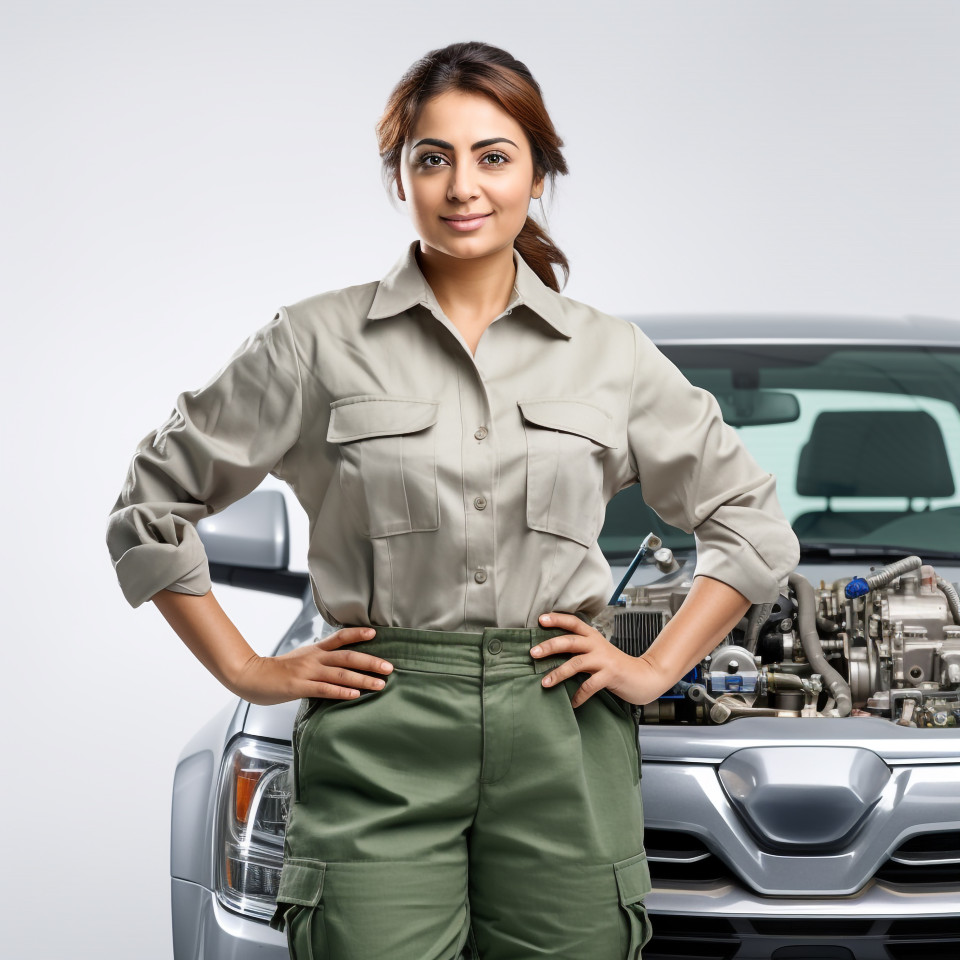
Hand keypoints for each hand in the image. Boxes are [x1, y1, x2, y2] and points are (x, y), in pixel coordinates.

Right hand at [232, 626, 393, 705]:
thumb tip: (341, 659)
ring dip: (362, 679)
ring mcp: (307, 672)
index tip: (376, 632)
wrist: (251, 676)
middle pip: (347, 656)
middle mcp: (314, 658)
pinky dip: (341, 692)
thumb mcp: (302, 658)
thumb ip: (321, 658)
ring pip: (340, 674)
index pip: (340, 637)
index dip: (358, 633)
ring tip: (379, 684)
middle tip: (389, 667)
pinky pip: (324, 689)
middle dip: (370, 662)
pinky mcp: (299, 687)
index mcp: (315, 649)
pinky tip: (354, 695)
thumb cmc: (279, 670)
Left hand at [532, 612, 663, 707]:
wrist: (642, 676)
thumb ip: (579, 649)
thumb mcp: (597, 651)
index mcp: (592, 636)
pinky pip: (589, 686)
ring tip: (545, 683)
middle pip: (570, 641)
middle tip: (533, 653)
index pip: (573, 622)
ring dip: (558, 673)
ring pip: (576, 663)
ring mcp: (604, 660)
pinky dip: (579, 695)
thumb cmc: (614, 665)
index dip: (557, 619)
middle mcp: (597, 645)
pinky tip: (572, 703)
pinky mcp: (610, 675)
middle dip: (550, 646)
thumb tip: (550, 651)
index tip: (540, 619)